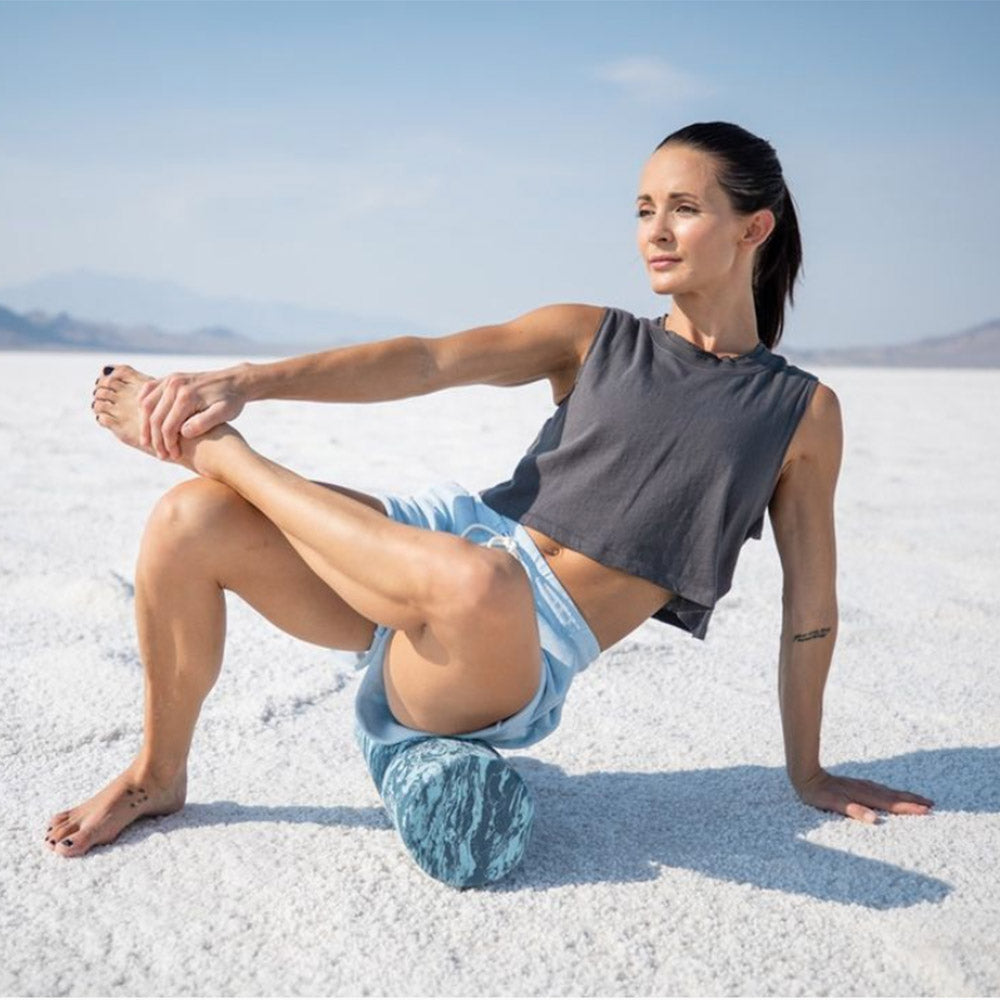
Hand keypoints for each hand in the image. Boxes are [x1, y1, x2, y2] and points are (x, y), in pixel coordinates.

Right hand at [137, 364, 249, 459]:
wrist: (235, 380)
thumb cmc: (232, 400)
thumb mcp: (225, 413)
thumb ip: (204, 422)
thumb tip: (183, 433)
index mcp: (187, 396)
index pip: (168, 426)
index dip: (168, 444)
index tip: (174, 456)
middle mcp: (175, 385)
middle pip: (154, 417)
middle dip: (156, 440)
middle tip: (162, 455)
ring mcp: (171, 379)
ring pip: (147, 404)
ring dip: (145, 425)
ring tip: (148, 442)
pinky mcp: (170, 377)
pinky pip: (149, 390)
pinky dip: (143, 405)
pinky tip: (145, 419)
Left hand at [794, 767, 933, 823]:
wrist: (805, 774)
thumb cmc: (818, 793)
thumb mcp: (832, 804)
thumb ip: (853, 811)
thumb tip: (874, 819)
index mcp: (864, 795)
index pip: (891, 804)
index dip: (909, 808)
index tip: (927, 810)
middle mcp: (866, 789)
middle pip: (894, 796)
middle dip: (913, 801)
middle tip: (932, 805)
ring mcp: (862, 786)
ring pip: (888, 792)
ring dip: (905, 796)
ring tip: (920, 800)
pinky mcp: (857, 785)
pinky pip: (880, 790)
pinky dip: (892, 793)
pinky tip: (893, 795)